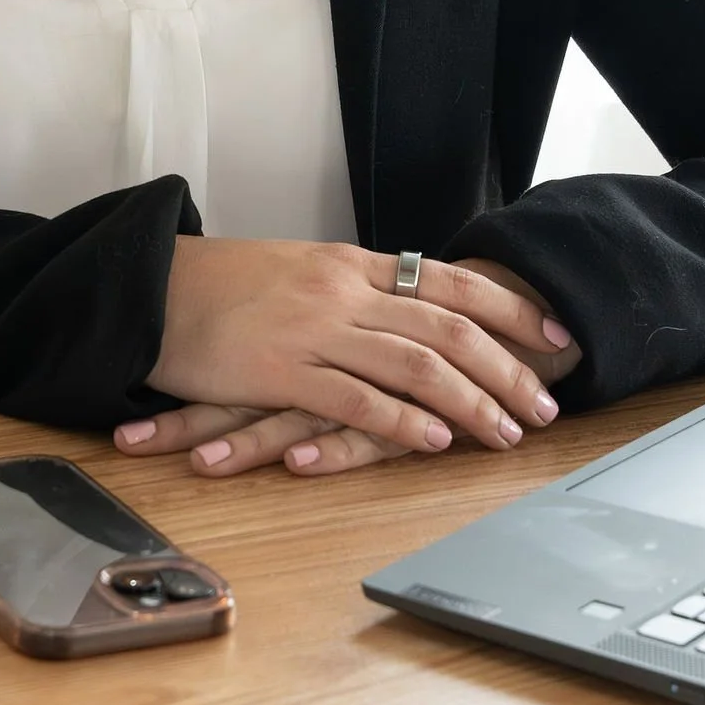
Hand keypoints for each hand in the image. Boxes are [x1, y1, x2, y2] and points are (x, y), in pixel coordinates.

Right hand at [137, 240, 574, 467]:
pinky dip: (404, 420)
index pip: (451, 282)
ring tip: (507, 432)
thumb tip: (406, 307)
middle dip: (507, 368)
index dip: (511, 308)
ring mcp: (314, 330)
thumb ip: (352, 290)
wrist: (148, 287)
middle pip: (448, 328)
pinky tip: (437, 439)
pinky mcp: (281, 370)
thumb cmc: (219, 286)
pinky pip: (356, 399)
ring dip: (472, 401)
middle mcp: (343, 292)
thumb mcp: (298, 271)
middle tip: (546, 404)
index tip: (556, 334)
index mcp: (351, 264)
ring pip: (415, 364)